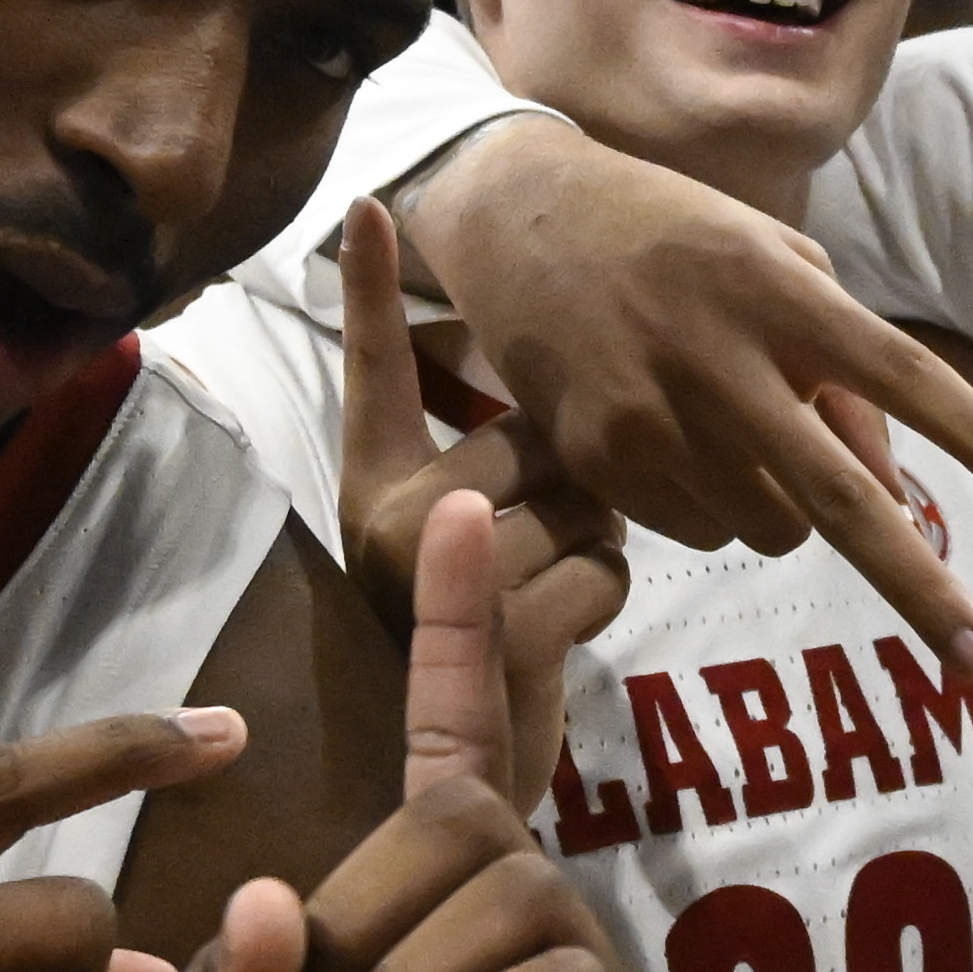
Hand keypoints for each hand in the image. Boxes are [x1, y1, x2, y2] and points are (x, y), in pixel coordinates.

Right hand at [336, 201, 627, 813]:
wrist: (472, 769)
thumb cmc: (497, 641)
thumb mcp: (496, 539)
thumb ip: (519, 466)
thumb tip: (578, 399)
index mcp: (376, 487)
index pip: (376, 372)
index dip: (371, 289)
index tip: (373, 202)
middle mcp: (388, 520)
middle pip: (537, 440)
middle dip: (576, 490)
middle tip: (538, 556)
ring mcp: (428, 576)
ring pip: (577, 500)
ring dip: (595, 547)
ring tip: (546, 597)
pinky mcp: (482, 629)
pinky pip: (594, 568)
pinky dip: (601, 601)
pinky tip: (554, 636)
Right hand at [399, 118, 972, 664]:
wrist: (523, 220)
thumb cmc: (681, 241)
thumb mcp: (777, 265)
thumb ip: (845, 371)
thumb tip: (898, 495)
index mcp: (776, 291)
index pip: (899, 373)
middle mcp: (717, 358)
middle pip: (840, 498)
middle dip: (920, 588)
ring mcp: (650, 415)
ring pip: (772, 531)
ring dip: (790, 511)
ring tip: (742, 434)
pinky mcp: (597, 457)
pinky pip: (702, 531)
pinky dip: (717, 507)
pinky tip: (679, 440)